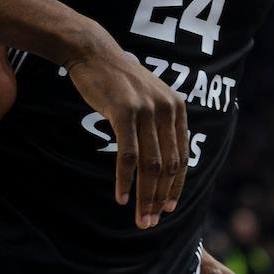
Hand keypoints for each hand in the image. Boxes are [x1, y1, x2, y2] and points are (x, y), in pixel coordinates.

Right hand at [66, 28, 187, 228]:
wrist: (93, 52)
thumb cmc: (116, 79)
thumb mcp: (146, 97)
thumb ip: (158, 123)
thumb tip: (162, 156)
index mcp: (176, 109)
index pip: (181, 157)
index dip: (175, 187)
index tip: (168, 208)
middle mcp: (167, 109)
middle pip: (168, 166)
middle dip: (160, 198)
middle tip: (151, 221)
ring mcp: (146, 110)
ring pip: (151, 165)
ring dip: (146, 196)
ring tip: (140, 218)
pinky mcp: (124, 112)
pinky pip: (127, 155)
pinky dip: (125, 180)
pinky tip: (121, 197)